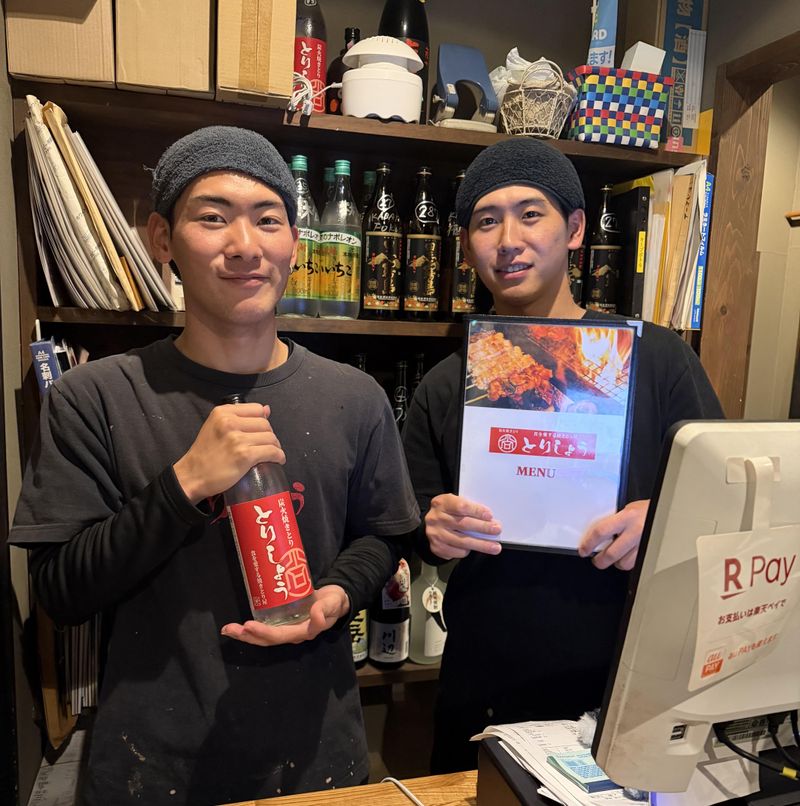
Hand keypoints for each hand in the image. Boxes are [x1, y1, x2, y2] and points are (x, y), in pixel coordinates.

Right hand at [174, 403, 284, 503]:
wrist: (192, 475)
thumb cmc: (205, 453)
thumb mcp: (216, 426)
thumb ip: (239, 417)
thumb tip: (267, 409)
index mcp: (223, 412)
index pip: (256, 409)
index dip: (262, 420)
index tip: (260, 431)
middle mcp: (230, 422)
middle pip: (265, 424)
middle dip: (269, 435)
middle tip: (266, 445)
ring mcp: (237, 439)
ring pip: (270, 438)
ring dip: (275, 446)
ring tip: (272, 453)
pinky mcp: (244, 456)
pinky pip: (272, 452)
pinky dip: (279, 456)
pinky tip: (278, 460)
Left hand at [220, 585, 349, 646]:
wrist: (337, 600)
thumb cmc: (335, 602)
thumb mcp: (333, 603)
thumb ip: (325, 609)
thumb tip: (315, 616)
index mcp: (304, 632)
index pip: (280, 635)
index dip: (263, 632)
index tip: (248, 625)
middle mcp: (293, 634)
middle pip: (267, 640)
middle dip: (247, 636)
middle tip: (229, 629)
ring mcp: (288, 629)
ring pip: (264, 637)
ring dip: (245, 635)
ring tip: (228, 630)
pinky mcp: (284, 622)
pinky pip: (266, 629)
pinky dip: (251, 629)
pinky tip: (239, 626)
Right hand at [425, 493, 501, 559]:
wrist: (430, 525)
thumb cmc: (448, 512)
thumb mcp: (454, 503)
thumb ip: (468, 508)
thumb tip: (489, 519)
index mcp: (442, 503)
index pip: (461, 506)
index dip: (476, 511)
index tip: (490, 515)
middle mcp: (436, 518)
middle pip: (463, 524)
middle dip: (483, 528)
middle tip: (497, 530)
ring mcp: (436, 534)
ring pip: (462, 541)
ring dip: (481, 545)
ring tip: (495, 547)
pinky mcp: (437, 548)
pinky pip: (457, 552)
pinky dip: (468, 550)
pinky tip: (474, 547)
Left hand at [578, 499, 649, 570]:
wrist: (668, 512)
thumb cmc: (647, 510)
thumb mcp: (628, 509)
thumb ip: (614, 521)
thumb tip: (597, 534)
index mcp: (627, 517)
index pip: (601, 532)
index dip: (589, 543)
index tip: (584, 550)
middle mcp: (635, 531)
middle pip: (611, 554)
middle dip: (599, 561)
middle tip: (596, 560)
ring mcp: (644, 543)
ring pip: (624, 563)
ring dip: (616, 563)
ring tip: (614, 558)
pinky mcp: (651, 552)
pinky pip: (636, 564)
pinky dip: (628, 563)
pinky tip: (626, 556)